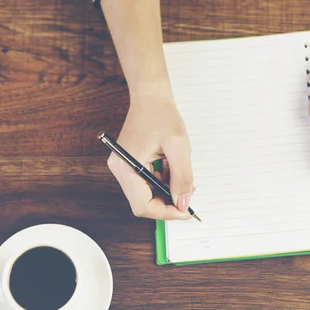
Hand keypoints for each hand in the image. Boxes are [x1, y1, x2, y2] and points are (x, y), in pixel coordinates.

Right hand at [107, 89, 193, 219]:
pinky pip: (147, 182)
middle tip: (189, 197)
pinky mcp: (130, 163)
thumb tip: (183, 204)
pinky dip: (163, 181)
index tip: (185, 211)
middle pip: (143, 203)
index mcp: (125, 166)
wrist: (151, 96)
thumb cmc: (162, 114)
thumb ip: (182, 177)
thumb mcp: (178, 146)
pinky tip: (173, 168)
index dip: (165, 213)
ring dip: (167, 192)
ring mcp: (124, 167)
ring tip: (181, 175)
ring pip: (147, 194)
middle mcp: (120, 169)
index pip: (142, 205)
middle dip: (168, 203)